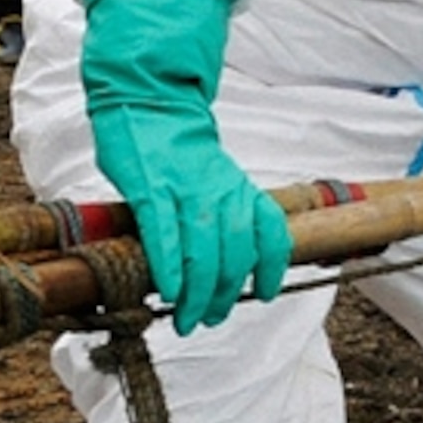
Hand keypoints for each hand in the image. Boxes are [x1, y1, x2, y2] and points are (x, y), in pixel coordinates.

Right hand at [80, 0, 289, 333]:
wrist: (151, 104)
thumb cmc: (180, 152)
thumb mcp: (216, 180)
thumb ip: (224, 214)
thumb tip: (221, 259)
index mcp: (241, 191)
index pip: (271, 235)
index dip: (271, 269)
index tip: (264, 294)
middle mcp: (222, 193)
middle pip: (235, 255)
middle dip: (224, 295)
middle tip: (207, 318)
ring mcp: (187, 191)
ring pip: (204, 253)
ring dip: (197, 294)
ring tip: (187, 319)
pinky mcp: (151, 190)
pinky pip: (166, 235)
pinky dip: (171, 267)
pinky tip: (168, 291)